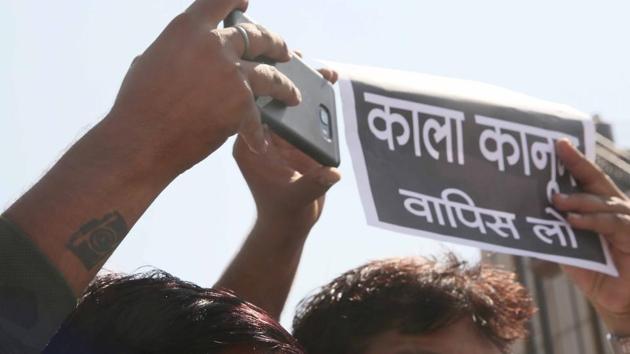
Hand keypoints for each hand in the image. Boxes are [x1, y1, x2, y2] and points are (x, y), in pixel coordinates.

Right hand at [108, 0, 300, 176]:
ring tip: (292, 94)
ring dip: (284, 86)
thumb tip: (184, 57)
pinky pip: (258, 117)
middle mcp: (214, 45)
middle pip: (257, 36)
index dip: (235, 0)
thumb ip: (175, 53)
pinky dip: (257, 132)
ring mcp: (232, 74)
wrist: (140, 142)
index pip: (219, 1)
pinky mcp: (241, 104)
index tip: (245, 2)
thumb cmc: (138, 107)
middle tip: (284, 51)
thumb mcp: (149, 63)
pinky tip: (261, 141)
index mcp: (188, 29)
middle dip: (275, 43)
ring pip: (271, 75)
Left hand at [233, 67, 339, 232]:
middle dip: (288, 79)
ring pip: (288, 101)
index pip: (252, 107)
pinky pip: (304, 111)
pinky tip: (331, 83)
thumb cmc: (285, 211)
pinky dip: (317, 99)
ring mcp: (278, 133)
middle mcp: (261, 134)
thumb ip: (314, 183)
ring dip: (305, 85)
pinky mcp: (295, 136)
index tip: (283, 71)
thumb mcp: (298, 197)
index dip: (267, 85)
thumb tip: (331, 173)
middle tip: (305, 62)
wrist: (289, 222)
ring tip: (326, 73)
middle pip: (270, 97)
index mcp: (249, 144)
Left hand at [553, 139, 629, 334]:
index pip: (586, 177)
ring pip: (601, 202)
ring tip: (556, 199)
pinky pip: (611, 225)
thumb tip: (524, 214)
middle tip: (558, 152)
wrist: (616, 299)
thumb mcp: (567, 246)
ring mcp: (626, 220)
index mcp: (598, 205)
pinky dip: (591, 221)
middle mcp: (614, 207)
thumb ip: (554, 228)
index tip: (558, 142)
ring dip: (578, 200)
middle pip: (596, 180)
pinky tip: (572, 221)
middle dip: (578, 164)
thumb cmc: (592, 270)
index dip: (574, 159)